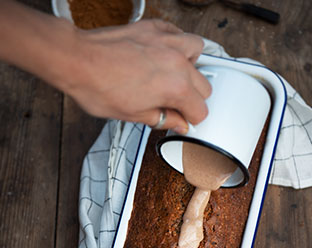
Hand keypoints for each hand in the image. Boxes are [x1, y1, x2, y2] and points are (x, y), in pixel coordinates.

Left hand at [64, 19, 211, 132]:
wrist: (75, 60)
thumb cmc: (97, 86)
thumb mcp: (133, 115)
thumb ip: (163, 119)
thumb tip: (177, 123)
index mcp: (175, 88)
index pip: (200, 110)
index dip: (190, 120)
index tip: (182, 119)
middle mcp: (177, 63)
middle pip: (204, 85)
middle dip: (193, 97)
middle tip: (176, 102)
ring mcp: (166, 42)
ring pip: (198, 50)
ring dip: (192, 64)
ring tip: (177, 72)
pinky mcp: (153, 28)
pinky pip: (177, 31)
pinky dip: (176, 42)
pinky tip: (165, 51)